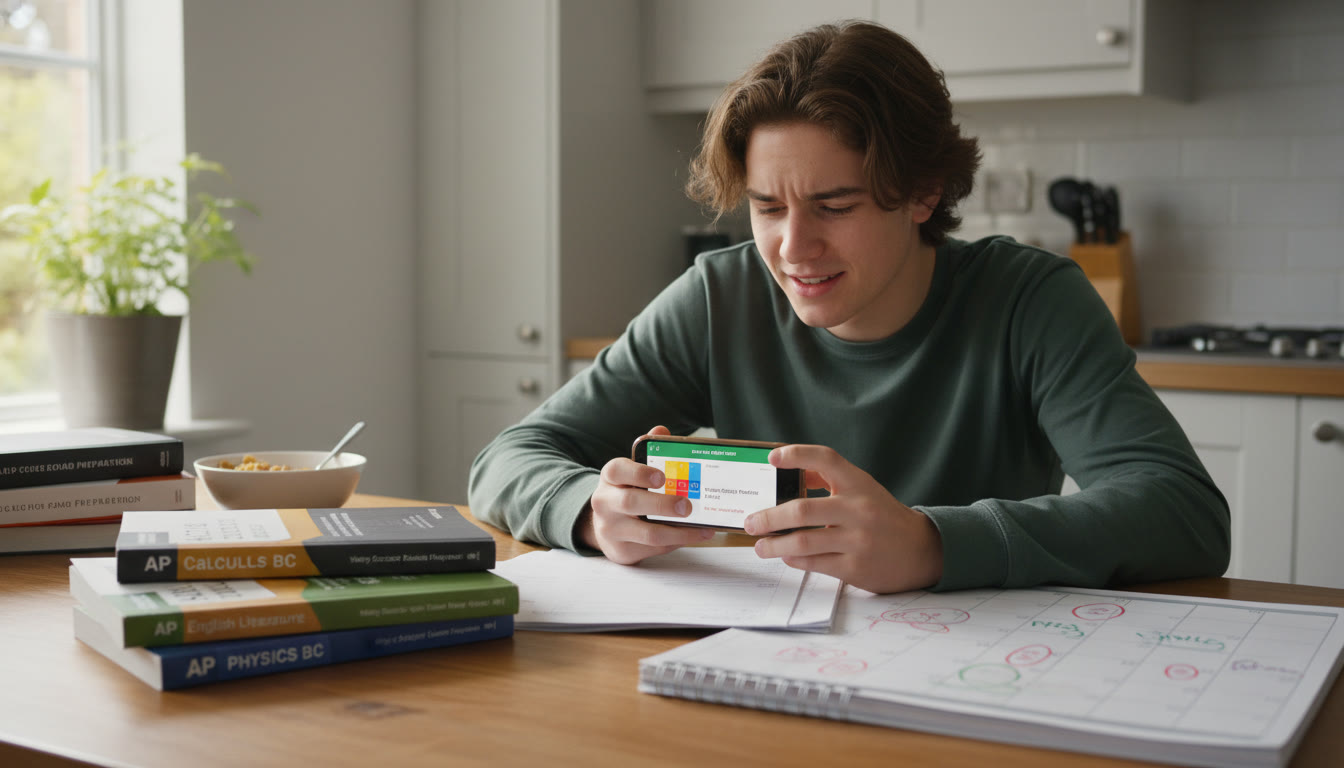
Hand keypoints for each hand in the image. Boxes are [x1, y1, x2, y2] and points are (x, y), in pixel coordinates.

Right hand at [579, 426, 714, 563]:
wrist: (604, 526)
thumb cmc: (626, 492)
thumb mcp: (632, 472)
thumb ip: (648, 452)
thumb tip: (661, 432)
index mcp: (610, 478)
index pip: (617, 470)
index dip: (639, 473)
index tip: (662, 477)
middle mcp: (605, 503)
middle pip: (631, 503)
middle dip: (663, 504)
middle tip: (687, 505)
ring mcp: (611, 530)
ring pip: (647, 534)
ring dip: (679, 532)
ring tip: (702, 528)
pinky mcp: (622, 551)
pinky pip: (653, 549)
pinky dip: (676, 542)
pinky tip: (694, 536)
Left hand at [743, 443, 942, 592]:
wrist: (922, 550)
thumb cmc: (883, 517)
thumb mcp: (863, 490)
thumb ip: (830, 482)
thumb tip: (790, 476)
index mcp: (859, 483)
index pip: (825, 458)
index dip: (797, 454)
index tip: (772, 458)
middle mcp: (858, 509)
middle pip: (802, 509)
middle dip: (769, 517)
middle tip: (751, 522)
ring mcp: (858, 540)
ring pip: (804, 542)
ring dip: (775, 545)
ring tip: (760, 546)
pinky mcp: (856, 568)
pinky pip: (815, 563)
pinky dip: (794, 560)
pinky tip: (786, 557)